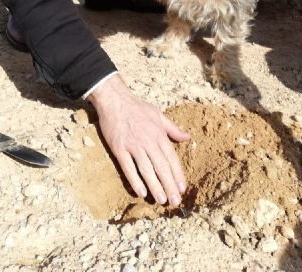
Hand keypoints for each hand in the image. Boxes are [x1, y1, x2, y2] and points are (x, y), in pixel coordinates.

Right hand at [87, 74, 188, 205]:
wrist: (114, 100)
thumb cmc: (137, 107)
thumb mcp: (158, 114)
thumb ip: (172, 129)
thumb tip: (187, 137)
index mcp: (158, 134)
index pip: (171, 157)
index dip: (178, 174)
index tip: (183, 188)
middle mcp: (147, 141)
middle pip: (161, 167)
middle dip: (169, 185)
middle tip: (175, 202)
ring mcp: (133, 145)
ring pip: (146, 170)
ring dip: (155, 186)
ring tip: (162, 201)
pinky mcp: (119, 149)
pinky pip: (128, 168)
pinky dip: (135, 181)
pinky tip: (141, 192)